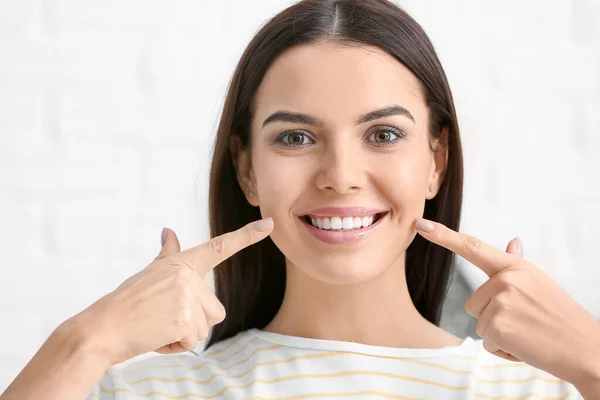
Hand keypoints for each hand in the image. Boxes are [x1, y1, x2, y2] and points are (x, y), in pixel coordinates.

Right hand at [73, 217, 273, 365]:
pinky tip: (156, 336)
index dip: (246, 236)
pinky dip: (176, 345)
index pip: (219, 247)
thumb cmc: (125, 303)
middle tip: (162, 317)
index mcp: (181, 263)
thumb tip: (169, 231)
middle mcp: (187, 275)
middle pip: (215, 309)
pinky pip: (193, 341)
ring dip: (184, 334)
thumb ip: (168, 255)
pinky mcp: (185, 318)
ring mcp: (187, 295)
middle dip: (193, 321)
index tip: (269, 224)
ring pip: (205, 326)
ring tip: (157, 325)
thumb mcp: (149, 273)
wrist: (102, 328)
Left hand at [415, 217, 599, 385]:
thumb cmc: (561, 317)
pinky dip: (502, 350)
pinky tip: (525, 347)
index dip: (444, 236)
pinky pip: (486, 342)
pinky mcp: (497, 325)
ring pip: (478, 322)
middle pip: (472, 302)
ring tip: (527, 333)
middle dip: (492, 317)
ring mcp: (500, 301)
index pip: (473, 247)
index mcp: (515, 267)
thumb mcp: (540, 284)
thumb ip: (517, 265)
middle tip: (525, 322)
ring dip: (498, 334)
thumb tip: (512, 242)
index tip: (421, 224)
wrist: (587, 348)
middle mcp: (505, 279)